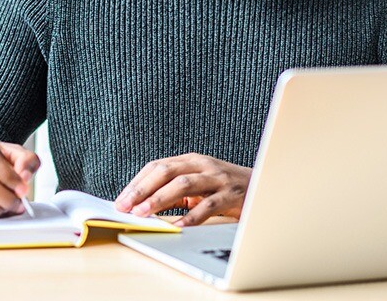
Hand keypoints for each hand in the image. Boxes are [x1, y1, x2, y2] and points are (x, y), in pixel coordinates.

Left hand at [114, 153, 251, 226]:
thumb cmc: (226, 188)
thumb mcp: (199, 183)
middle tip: (126, 206)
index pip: (157, 166)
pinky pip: (209, 205)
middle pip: (167, 171)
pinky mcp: (232, 194)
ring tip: (144, 213)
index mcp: (191, 160)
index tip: (121, 200)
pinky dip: (191, 217)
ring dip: (160, 199)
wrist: (264, 186)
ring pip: (184, 184)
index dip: (137, 182)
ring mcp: (218, 178)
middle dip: (143, 189)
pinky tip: (178, 227)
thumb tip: (143, 205)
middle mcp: (203, 165)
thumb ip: (175, 190)